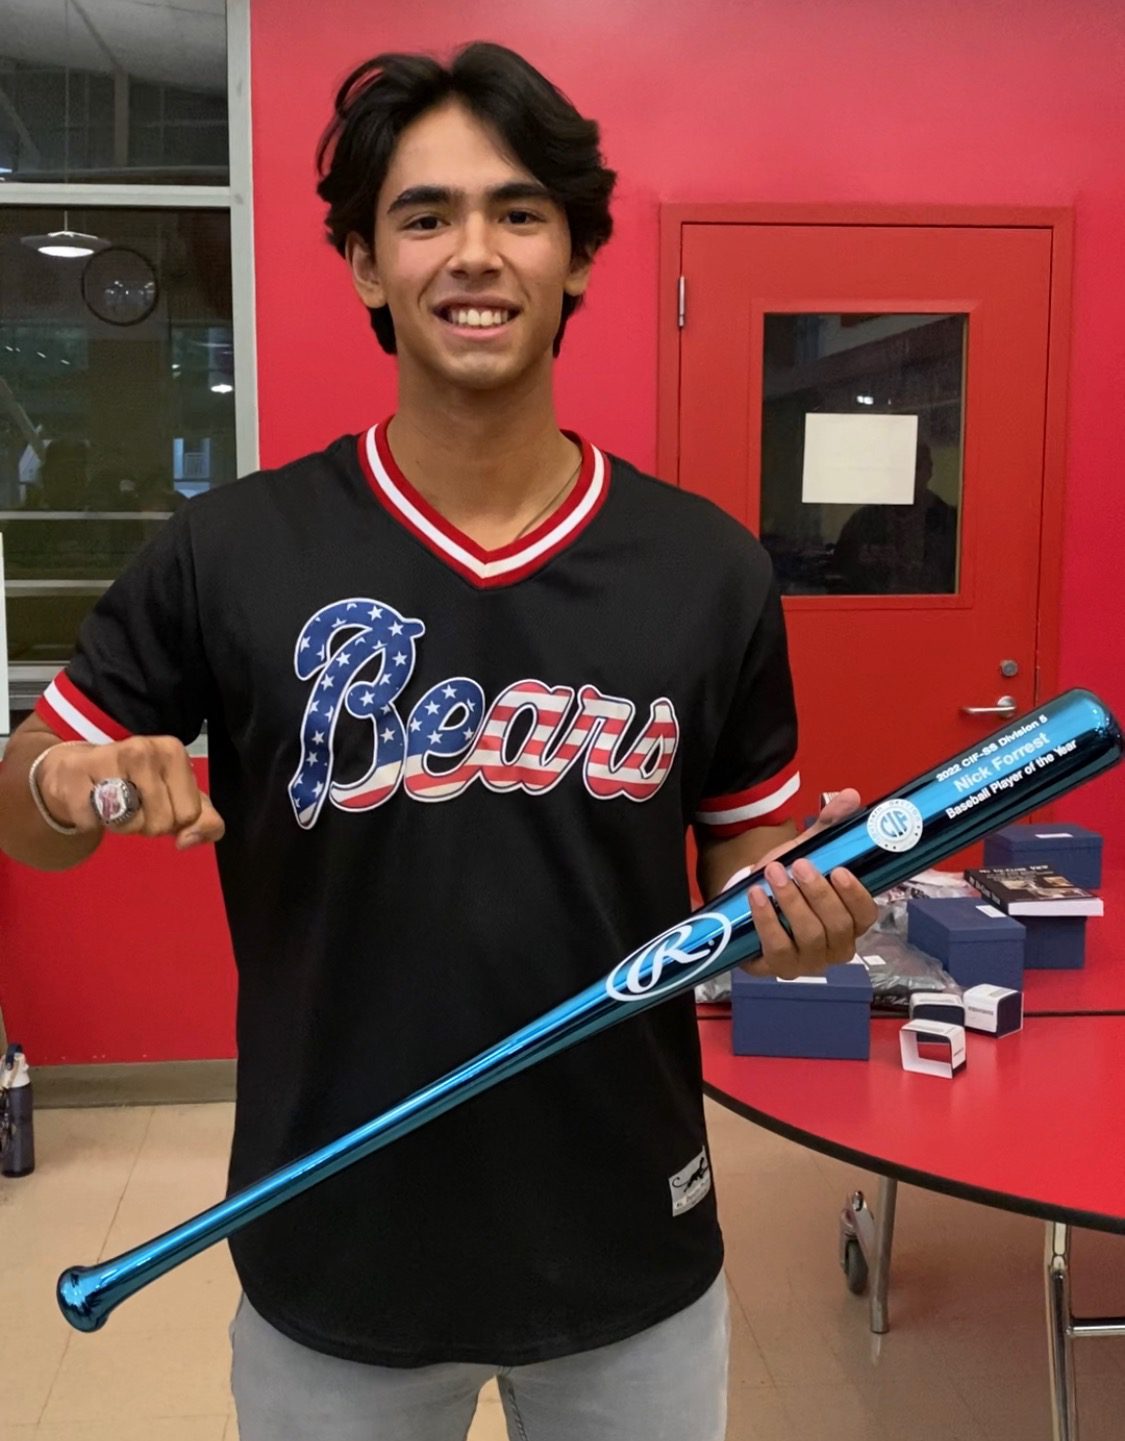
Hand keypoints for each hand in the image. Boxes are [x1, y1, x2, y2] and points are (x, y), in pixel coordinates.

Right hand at [35, 736, 225, 849]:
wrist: (77, 769)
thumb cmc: (136, 786)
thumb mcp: (180, 799)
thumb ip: (204, 821)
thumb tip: (188, 840)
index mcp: (174, 752)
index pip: (189, 814)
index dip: (173, 820)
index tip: (158, 803)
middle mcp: (143, 749)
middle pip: (160, 822)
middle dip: (147, 824)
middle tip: (133, 805)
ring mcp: (107, 757)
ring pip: (128, 824)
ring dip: (121, 826)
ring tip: (113, 803)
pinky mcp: (75, 774)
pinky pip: (93, 823)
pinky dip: (91, 822)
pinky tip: (89, 802)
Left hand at [742, 789, 877, 980]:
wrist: (751, 900)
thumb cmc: (789, 879)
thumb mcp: (808, 850)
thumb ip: (829, 827)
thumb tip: (850, 796)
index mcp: (851, 920)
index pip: (867, 915)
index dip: (856, 896)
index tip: (838, 870)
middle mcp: (836, 947)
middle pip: (838, 927)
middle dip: (817, 894)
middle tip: (798, 864)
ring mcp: (809, 962)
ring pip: (810, 937)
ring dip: (791, 902)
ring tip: (774, 873)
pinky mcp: (780, 968)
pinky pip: (778, 948)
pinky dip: (767, 920)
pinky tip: (756, 895)